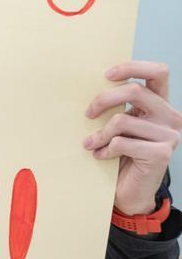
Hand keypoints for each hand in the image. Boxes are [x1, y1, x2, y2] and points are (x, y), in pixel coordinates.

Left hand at [84, 61, 181, 214]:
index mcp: (161, 104)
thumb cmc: (121, 153)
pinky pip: (121, 142)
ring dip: (99, 134)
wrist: (130, 191)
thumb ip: (118, 105)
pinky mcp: (161, 153)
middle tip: (87, 113)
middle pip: (134, 91)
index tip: (106, 75)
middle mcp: (171, 116)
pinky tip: (101, 156)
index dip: (132, 67)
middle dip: (103, 99)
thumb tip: (93, 82)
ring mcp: (169, 135)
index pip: (158, 72)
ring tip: (91, 144)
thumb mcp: (120, 125)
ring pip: (122, 120)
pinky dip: (104, 149)